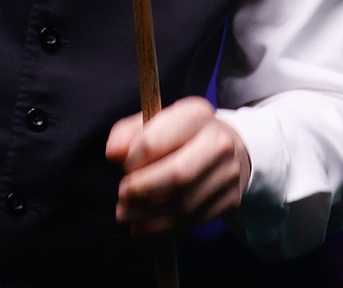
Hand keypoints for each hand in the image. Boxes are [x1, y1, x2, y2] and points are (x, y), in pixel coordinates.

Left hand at [106, 96, 250, 236]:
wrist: (230, 146)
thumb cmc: (182, 134)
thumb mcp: (157, 120)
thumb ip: (129, 132)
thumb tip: (112, 153)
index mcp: (197, 115)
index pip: (158, 140)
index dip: (134, 159)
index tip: (123, 166)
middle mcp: (219, 142)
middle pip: (179, 174)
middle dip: (143, 189)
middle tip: (122, 195)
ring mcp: (229, 173)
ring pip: (185, 204)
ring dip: (148, 215)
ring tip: (125, 214)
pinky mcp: (230, 199)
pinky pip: (192, 221)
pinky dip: (162, 229)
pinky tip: (142, 227)